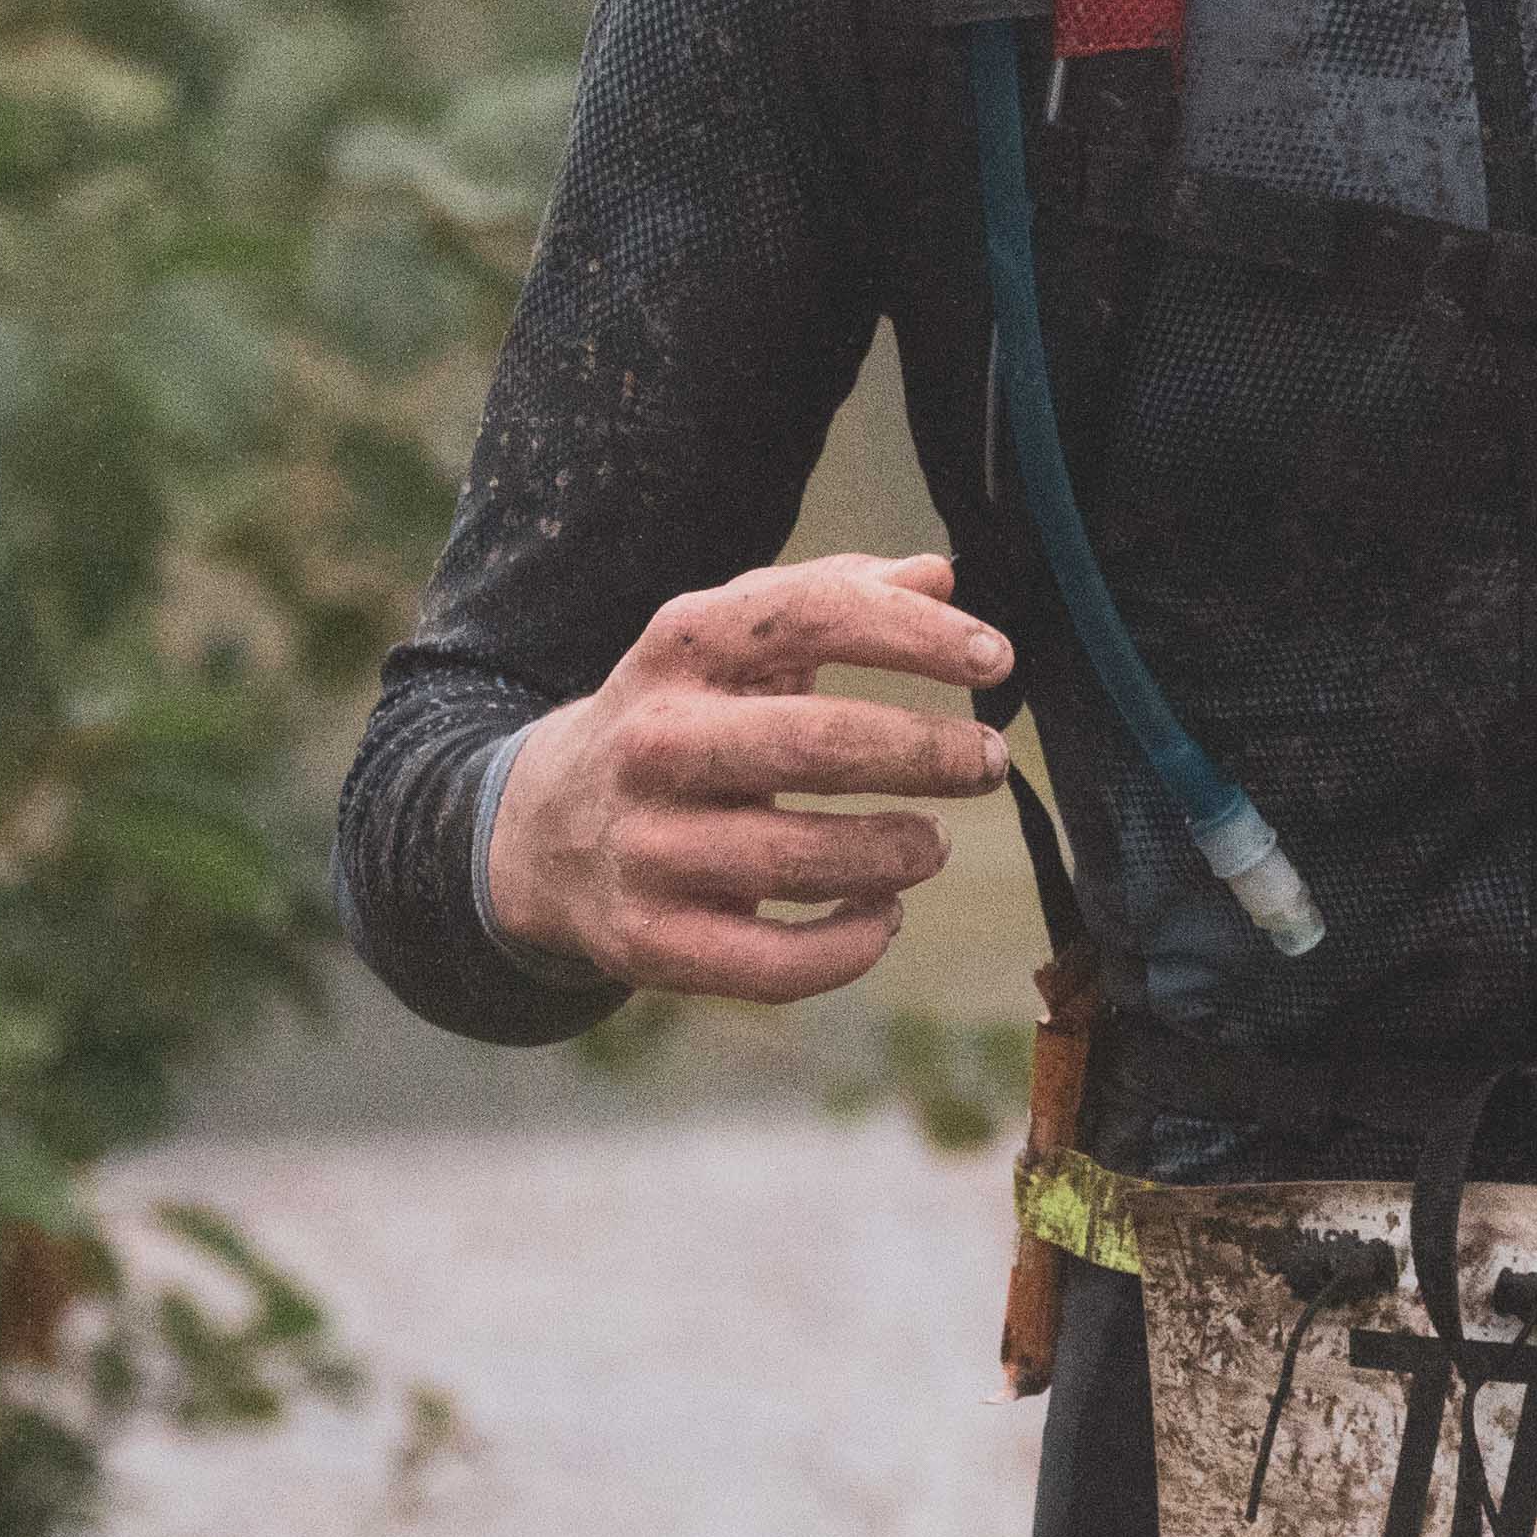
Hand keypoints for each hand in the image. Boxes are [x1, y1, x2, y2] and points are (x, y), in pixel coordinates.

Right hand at [489, 552, 1012, 1001]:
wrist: (542, 828)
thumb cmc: (681, 719)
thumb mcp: (734, 642)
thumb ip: (835, 595)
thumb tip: (941, 574)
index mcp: (680, 647)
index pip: (809, 616)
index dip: (916, 635)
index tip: (995, 660)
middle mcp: (653, 739)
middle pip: (816, 744)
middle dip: (926, 754)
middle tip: (987, 762)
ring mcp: (644, 845)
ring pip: (799, 858)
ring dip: (896, 855)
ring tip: (932, 845)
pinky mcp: (645, 940)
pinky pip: (769, 962)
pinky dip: (848, 948)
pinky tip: (880, 917)